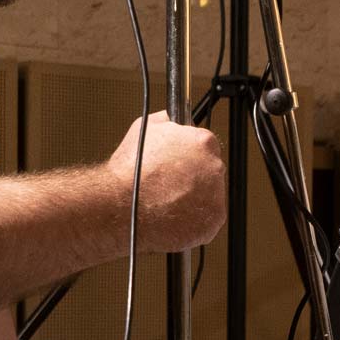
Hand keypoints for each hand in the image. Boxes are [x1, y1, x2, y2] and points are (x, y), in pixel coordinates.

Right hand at [109, 112, 225, 252]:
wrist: (123, 205)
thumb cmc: (130, 171)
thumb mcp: (145, 128)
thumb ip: (168, 121)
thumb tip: (173, 119)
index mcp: (203, 142)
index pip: (206, 147)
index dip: (189, 156)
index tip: (178, 165)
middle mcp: (215, 167)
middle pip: (210, 172)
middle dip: (194, 177)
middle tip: (170, 184)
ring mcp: (217, 195)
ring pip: (210, 196)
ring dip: (194, 199)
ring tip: (168, 201)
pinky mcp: (213, 220)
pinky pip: (208, 220)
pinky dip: (194, 220)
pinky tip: (174, 216)